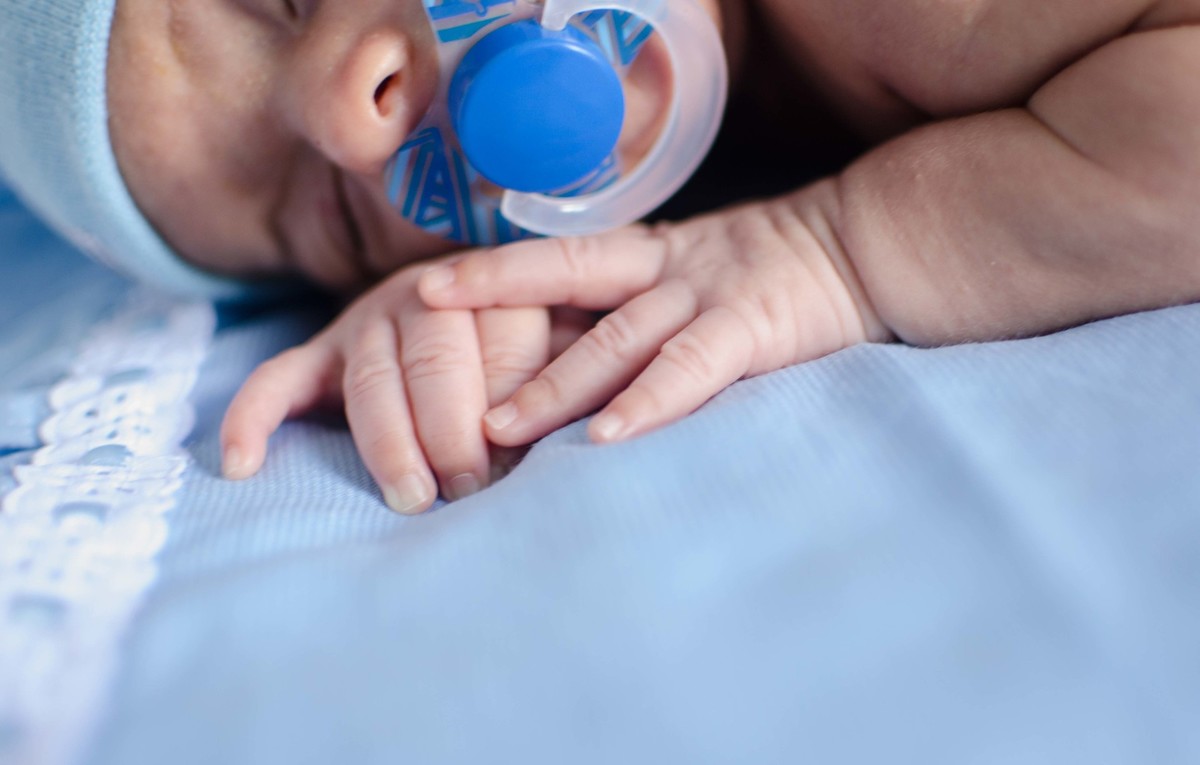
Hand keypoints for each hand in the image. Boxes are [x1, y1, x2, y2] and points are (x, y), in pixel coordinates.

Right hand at [220, 261, 574, 513]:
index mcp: (499, 289)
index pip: (507, 342)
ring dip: (388, 440)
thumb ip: (574, 372)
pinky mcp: (321, 350)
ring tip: (411, 497)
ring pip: (370, 379)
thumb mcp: (573, 341)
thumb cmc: (541, 340)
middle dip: (453, 429)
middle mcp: (428, 298)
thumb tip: (590, 426)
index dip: (514, 405)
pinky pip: (279, 380)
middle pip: (436, 360)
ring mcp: (367, 322)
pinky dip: (255, 417)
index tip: (522, 464)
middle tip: (470, 488)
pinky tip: (241, 464)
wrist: (473, 297)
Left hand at [418, 184, 891, 446]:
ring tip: (498, 426)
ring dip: (554, 384)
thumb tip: (572, 366)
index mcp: (648, 255)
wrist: (865, 250)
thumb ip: (641, 311)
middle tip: (425, 347)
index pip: (556, 259)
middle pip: (566, 284)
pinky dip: (647, 403)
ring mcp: (705, 294)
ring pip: (615, 338)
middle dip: (496, 316)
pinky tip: (607, 438)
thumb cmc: (774, 278)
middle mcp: (664, 269)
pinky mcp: (751, 327)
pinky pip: (690, 368)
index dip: (491, 272)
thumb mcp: (696, 280)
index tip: (426, 290)